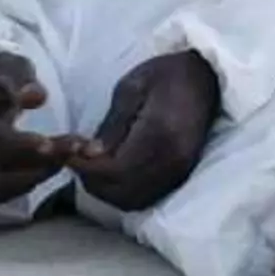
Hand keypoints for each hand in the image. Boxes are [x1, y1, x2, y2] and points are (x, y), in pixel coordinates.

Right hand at [0, 52, 83, 203]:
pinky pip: (5, 191)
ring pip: (1, 186)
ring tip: (72, 152)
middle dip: (39, 162)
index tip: (50, 144)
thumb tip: (37, 97)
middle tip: (76, 146)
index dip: (19, 145)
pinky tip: (57, 161)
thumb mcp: (7, 64)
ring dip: (41, 174)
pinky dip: (33, 180)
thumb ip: (21, 77)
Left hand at [68, 51, 221, 211]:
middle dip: (93, 182)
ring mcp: (179, 171)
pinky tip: (112, 172)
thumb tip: (89, 155)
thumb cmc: (165, 75)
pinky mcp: (181, 175)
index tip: (68, 154)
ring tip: (92, 166)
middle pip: (123, 192)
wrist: (206, 77)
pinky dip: (124, 192)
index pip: (115, 169)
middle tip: (76, 161)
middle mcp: (172, 160)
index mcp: (159, 133)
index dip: (86, 168)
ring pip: (134, 200)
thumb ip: (112, 124)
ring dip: (107, 191)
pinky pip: (147, 197)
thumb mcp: (131, 87)